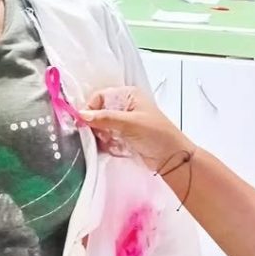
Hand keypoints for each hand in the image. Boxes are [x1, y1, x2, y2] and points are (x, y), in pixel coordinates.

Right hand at [80, 86, 195, 170]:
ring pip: (100, 128)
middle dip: (96, 126)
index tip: (84, 123)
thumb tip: (82, 116)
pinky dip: (106, 145)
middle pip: (98, 113)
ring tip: (111, 143)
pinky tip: (114, 149)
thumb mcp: (130, 123)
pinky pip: (105, 140)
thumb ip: (105, 118)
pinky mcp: (122, 138)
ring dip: (101, 137)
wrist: (172, 159)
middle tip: (100, 135)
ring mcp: (123, 124)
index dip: (90, 108)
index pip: (100, 97)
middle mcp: (124, 107)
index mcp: (128, 95)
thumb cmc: (157, 135)